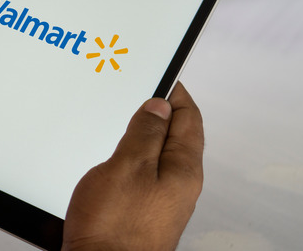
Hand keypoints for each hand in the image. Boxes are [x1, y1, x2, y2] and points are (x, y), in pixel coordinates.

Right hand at [62, 82, 203, 250]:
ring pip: (157, 156)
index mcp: (182, 169)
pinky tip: (115, 157)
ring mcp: (161, 201)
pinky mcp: (142, 212)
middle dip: (160, 111)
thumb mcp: (126, 166)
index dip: (175, 92)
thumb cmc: (114, 228)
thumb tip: (158, 107)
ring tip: (126, 118)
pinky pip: (143, 175)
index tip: (162, 75)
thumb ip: (144, 134)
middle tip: (142, 92)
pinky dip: (132, 157)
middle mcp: (178, 186)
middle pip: (176, 136)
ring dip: (143, 135)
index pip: (188, 118)